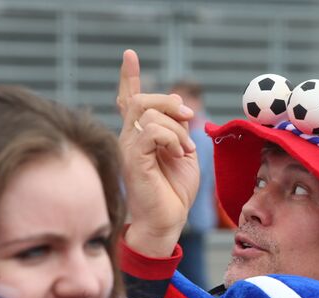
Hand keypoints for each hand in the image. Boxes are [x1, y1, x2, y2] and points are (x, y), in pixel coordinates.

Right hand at [117, 50, 199, 256]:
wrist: (168, 221)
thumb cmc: (175, 191)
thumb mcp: (184, 153)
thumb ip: (179, 129)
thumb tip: (178, 103)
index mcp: (141, 136)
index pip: (129, 100)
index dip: (128, 77)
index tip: (129, 54)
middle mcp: (129, 138)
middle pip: (140, 99)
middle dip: (170, 102)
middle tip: (190, 117)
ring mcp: (128, 148)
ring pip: (147, 113)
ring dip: (177, 128)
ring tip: (185, 151)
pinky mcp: (132, 159)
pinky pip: (151, 131)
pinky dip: (172, 138)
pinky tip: (179, 154)